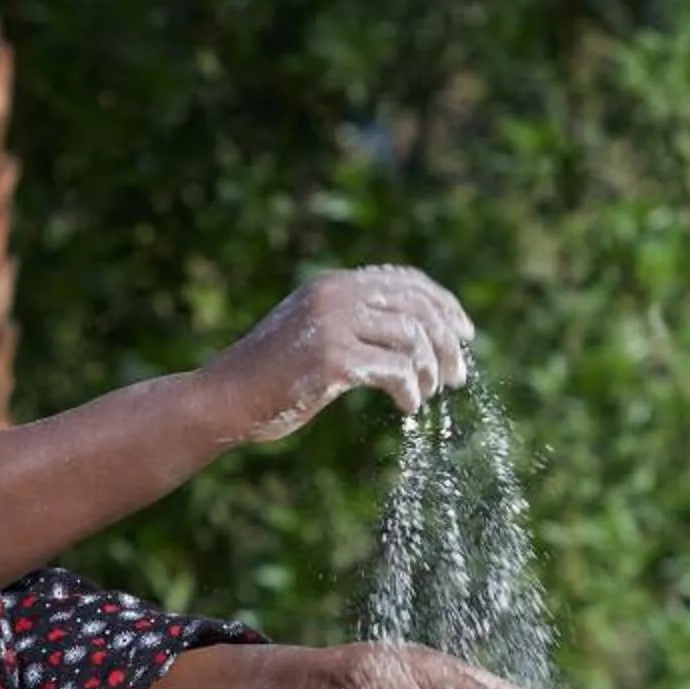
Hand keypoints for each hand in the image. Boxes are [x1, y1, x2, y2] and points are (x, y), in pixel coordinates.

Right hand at [197, 265, 476, 444]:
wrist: (223, 398)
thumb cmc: (271, 377)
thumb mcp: (314, 334)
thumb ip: (354, 324)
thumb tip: (413, 337)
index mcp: (334, 283)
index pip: (406, 280)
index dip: (443, 304)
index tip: (465, 333)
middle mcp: (336, 294)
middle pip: (419, 307)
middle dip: (448, 343)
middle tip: (459, 376)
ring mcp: (334, 324)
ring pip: (413, 338)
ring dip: (431, 371)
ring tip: (430, 394)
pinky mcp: (333, 359)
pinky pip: (395, 371)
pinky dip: (410, 391)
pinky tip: (407, 408)